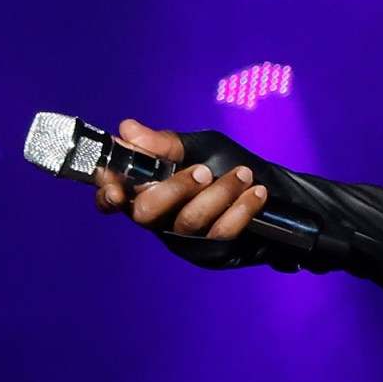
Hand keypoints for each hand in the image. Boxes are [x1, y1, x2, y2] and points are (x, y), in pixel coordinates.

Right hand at [93, 118, 272, 240]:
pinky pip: (220, 233)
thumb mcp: (199, 146)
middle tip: (203, 171)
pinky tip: (255, 192)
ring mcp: (183, 239)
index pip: (111, 198)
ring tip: (242, 174)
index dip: (108, 194)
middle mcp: (157, 219)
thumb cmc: (226, 165)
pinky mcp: (210, 252)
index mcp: (143, 190)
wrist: (275, 192)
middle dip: (174, 189)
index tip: (117, 188)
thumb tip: (128, 129)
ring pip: (188, 221)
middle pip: (147, 213)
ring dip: (218, 194)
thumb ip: (166, 143)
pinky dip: (241, 210)